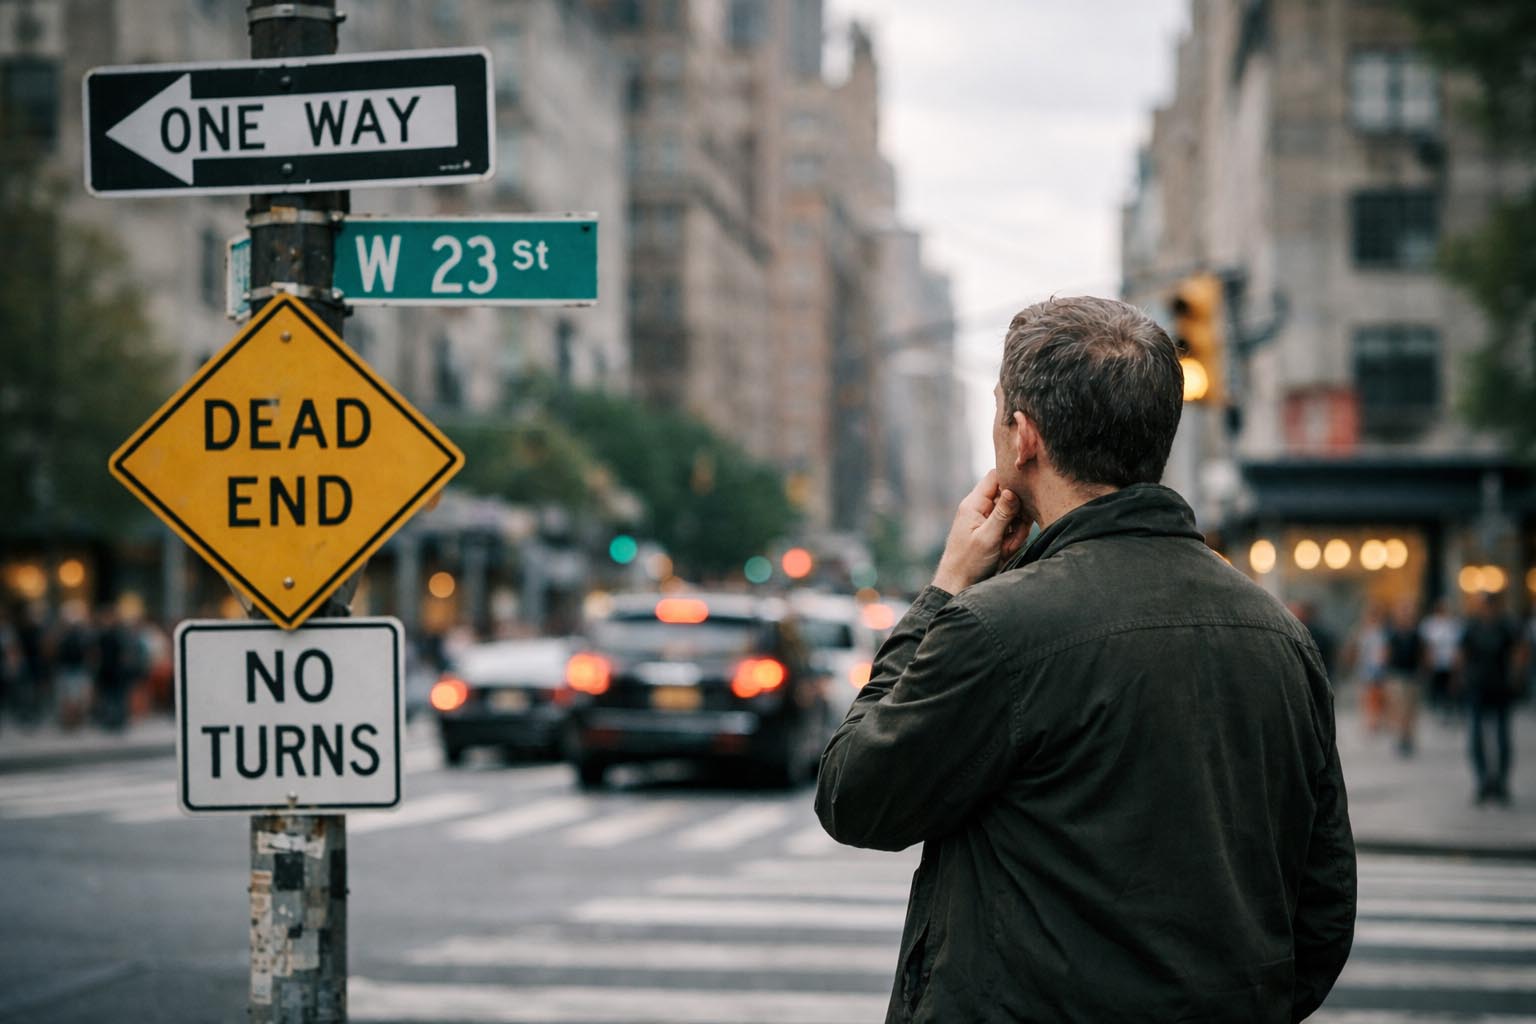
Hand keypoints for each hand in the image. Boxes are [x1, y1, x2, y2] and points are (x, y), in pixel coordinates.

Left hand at [931, 471, 1025, 594]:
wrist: (957, 585)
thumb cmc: (968, 562)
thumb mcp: (988, 537)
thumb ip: (1002, 513)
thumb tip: (1013, 490)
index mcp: (974, 503)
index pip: (995, 476)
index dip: (1012, 481)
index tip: (1025, 494)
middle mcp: (980, 508)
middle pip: (1010, 497)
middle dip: (1018, 516)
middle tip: (1013, 535)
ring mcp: (987, 520)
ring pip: (1014, 515)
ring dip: (1016, 532)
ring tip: (1006, 548)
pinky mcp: (993, 532)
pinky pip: (1012, 529)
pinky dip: (1013, 540)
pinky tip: (1005, 553)